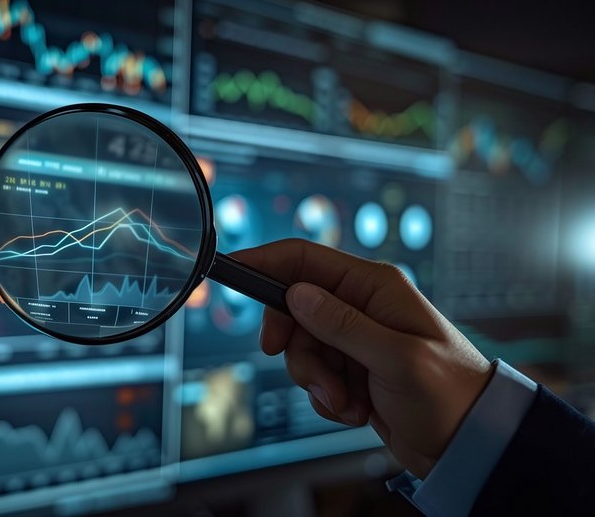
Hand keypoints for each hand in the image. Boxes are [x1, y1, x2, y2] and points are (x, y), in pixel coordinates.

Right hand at [231, 239, 493, 477]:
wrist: (468, 443)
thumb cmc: (449, 393)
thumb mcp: (395, 357)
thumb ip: (341, 324)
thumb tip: (296, 293)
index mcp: (373, 287)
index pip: (305, 259)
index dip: (265, 262)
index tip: (233, 272)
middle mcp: (361, 307)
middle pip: (293, 309)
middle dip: (295, 346)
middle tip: (306, 369)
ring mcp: (355, 339)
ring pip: (301, 348)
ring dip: (315, 380)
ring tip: (347, 400)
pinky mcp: (352, 369)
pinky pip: (315, 375)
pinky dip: (327, 397)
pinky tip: (356, 408)